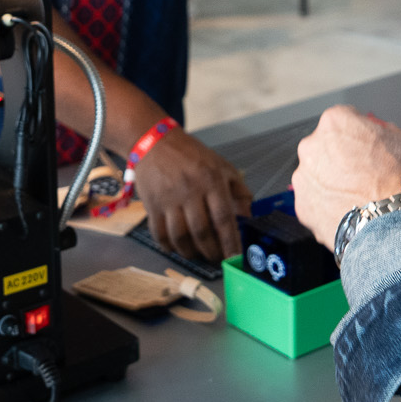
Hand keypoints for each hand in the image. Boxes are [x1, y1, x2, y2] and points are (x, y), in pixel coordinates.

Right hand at [132, 127, 253, 262]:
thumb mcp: (221, 165)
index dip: (230, 241)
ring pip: (180, 236)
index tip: (235, 257)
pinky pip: (159, 234)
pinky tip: (177, 248)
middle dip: (211, 251)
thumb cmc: (191, 155)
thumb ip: (238, 190)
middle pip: (201, 231)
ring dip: (190, 252)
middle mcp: (189, 190)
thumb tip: (249, 216)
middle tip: (217, 259)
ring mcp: (168, 199)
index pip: (223, 217)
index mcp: (211, 180)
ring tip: (198, 255)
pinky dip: (168, 247)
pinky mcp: (151, 204)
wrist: (154, 143)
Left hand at [292, 105, 400, 252]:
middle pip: (327, 147)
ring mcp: (303, 177)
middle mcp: (312, 146)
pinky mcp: (302, 206)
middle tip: (364, 173)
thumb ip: (388, 133)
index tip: (369, 146)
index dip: (361, 133)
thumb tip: (383, 136)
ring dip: (333, 182)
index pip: (346, 119)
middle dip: (342, 158)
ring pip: (318, 176)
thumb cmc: (399, 183)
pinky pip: (316, 202)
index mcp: (335, 122)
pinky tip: (349, 211)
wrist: (391, 225)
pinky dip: (329, 206)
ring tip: (358, 196)